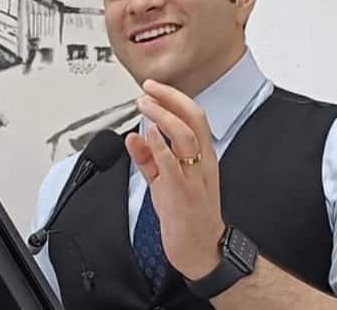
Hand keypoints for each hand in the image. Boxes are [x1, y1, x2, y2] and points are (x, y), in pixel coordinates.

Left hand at [126, 79, 224, 279]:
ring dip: (162, 116)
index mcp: (203, 156)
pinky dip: (159, 146)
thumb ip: (149, 158)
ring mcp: (194, 177)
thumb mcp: (165, 181)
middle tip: (148, 89)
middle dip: (170, 98)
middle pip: (193, 118)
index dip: (174, 97)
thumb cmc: (188, 214)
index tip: (154, 87)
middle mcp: (202, 162)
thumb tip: (134, 136)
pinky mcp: (182, 193)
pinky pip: (172, 164)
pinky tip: (147, 134)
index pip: (194, 116)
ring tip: (144, 106)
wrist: (202, 250)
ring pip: (185, 135)